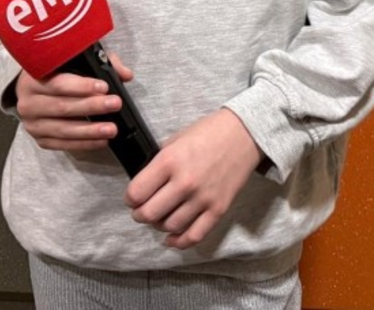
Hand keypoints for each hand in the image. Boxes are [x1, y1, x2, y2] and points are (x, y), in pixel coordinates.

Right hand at [15, 53, 134, 151]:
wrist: (32, 92)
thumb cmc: (56, 73)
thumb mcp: (73, 60)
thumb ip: (101, 62)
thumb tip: (125, 74)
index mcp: (33, 78)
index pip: (58, 83)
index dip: (82, 86)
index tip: (104, 86)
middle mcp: (28, 102)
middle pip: (62, 107)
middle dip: (91, 106)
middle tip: (115, 104)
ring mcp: (32, 124)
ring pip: (63, 129)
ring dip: (90, 130)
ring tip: (111, 128)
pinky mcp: (40, 139)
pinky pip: (63, 144)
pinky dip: (84, 143)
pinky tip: (101, 140)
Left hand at [125, 108, 263, 248]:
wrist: (243, 134)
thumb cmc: (209, 133)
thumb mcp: (175, 140)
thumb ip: (158, 163)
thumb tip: (144, 184)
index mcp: (170, 161)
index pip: (136, 193)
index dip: (130, 198)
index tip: (132, 198)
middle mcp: (185, 182)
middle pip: (149, 214)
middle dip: (140, 214)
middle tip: (140, 211)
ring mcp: (203, 198)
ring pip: (170, 226)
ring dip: (158, 226)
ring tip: (158, 218)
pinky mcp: (218, 209)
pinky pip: (195, 236)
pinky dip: (179, 242)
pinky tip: (171, 238)